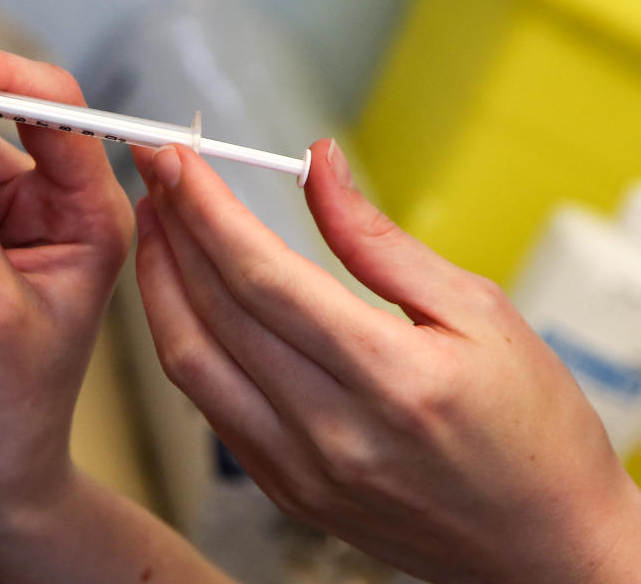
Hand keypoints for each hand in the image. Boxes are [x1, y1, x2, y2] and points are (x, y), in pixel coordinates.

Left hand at [133, 139, 640, 583]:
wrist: (546, 548)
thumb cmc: (533, 430)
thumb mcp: (480, 312)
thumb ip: (379, 240)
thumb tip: (316, 166)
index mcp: (391, 378)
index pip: (263, 276)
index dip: (206, 209)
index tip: (176, 158)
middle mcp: (331, 432)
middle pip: (215, 312)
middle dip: (173, 229)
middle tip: (158, 173)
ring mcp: (299, 470)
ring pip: (191, 363)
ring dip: (159, 285)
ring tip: (157, 223)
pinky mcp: (284, 490)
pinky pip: (209, 405)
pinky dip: (185, 340)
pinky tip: (184, 297)